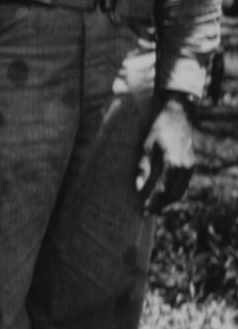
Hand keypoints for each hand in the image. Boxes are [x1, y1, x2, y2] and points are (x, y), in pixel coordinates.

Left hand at [138, 95, 195, 213]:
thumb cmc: (158, 129)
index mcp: (172, 164)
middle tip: (147, 212)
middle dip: (160, 205)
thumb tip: (137, 187)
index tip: (143, 211)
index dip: (153, 202)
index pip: (162, 190)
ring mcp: (189, 167)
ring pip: (180, 192)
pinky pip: (183, 185)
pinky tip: (164, 195)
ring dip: (168, 201)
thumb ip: (142, 167)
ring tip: (154, 207)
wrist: (177, 116)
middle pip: (173, 195)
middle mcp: (184, 168)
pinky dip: (174, 193)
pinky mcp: (191, 165)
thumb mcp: (145, 146)